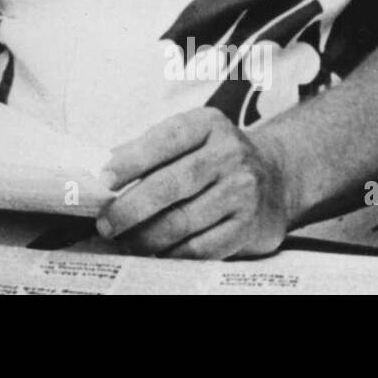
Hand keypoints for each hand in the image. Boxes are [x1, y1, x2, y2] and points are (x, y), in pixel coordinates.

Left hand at [96, 108, 291, 258]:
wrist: (276, 177)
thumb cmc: (213, 157)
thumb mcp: (188, 138)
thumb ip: (147, 149)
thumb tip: (101, 170)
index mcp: (208, 124)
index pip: (166, 139)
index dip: (132, 160)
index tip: (104, 179)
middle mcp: (230, 154)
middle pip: (172, 184)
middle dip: (131, 207)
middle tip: (106, 223)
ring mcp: (243, 191)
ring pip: (184, 220)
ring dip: (147, 236)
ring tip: (124, 241)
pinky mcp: (249, 226)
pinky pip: (203, 246)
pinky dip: (173, 253)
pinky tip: (156, 253)